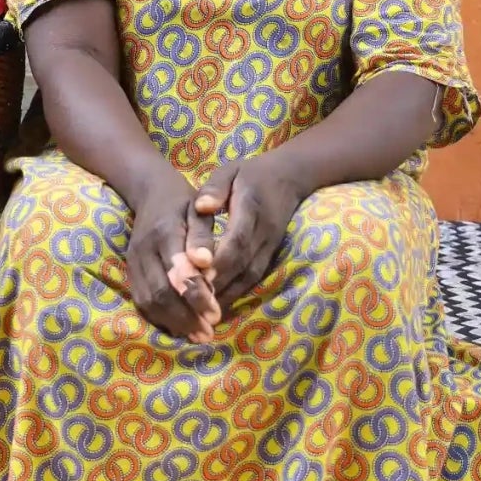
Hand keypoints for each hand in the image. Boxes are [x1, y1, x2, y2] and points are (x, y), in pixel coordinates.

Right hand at [125, 169, 221, 343]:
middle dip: (185, 316)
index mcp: (164, 231)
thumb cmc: (184, 204)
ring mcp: (133, 261)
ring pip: (148, 300)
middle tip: (208, 331)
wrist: (150, 193)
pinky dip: (160, 318)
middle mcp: (144, 249)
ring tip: (198, 334)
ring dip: (173, 322)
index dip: (195, 295)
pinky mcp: (130, 271)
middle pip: (160, 291)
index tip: (215, 313)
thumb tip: (206, 265)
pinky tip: (180, 326)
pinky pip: (141, 301)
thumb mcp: (199, 212)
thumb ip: (203, 238)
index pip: (176, 270)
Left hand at [193, 154, 306, 312]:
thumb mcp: (230, 171)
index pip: (237, 238)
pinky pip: (253, 280)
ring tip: (199, 309)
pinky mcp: (270, 256)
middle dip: (217, 284)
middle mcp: (264, 231)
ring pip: (248, 277)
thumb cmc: (250, 174)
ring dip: (225, 294)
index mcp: (252, 207)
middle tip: (191, 300)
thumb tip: (201, 206)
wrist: (290, 177)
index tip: (197, 274)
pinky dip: (234, 294)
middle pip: (242, 264)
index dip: (219, 259)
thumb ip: (214, 188)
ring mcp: (270, 246)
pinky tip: (214, 304)